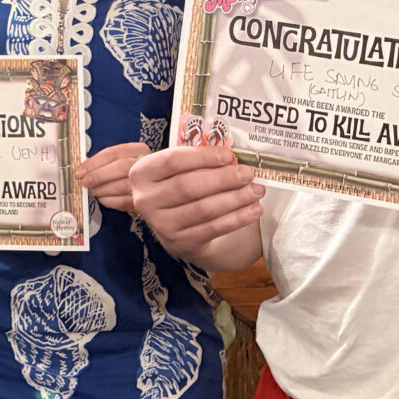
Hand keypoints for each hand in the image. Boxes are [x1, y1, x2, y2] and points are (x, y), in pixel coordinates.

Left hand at [78, 140, 146, 211]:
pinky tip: (102, 198)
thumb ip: (105, 162)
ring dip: (102, 189)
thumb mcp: (122, 159)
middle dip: (98, 175)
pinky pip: (124, 201)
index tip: (80, 171)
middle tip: (85, 182)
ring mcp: (148, 183)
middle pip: (121, 167)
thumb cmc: (130, 170)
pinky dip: (109, 200)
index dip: (93, 162)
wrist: (153, 186)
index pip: (113, 153)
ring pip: (122, 185)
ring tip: (92, 190)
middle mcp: (146, 164)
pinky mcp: (145, 200)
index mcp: (138, 150)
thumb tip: (83, 170)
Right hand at [131, 144, 263, 267]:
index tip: (229, 155)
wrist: (174, 224)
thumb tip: (232, 158)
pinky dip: (237, 219)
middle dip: (223, 179)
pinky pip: (213, 229)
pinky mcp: (180, 243)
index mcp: (141, 174)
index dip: (203, 157)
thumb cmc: (179, 186)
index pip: (172, 161)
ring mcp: (161, 225)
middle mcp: (145, 200)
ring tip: (257, 190)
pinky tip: (254, 210)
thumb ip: (197, 161)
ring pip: (203, 209)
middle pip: (188, 186)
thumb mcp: (178, 170)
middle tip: (248, 173)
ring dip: (235, 199)